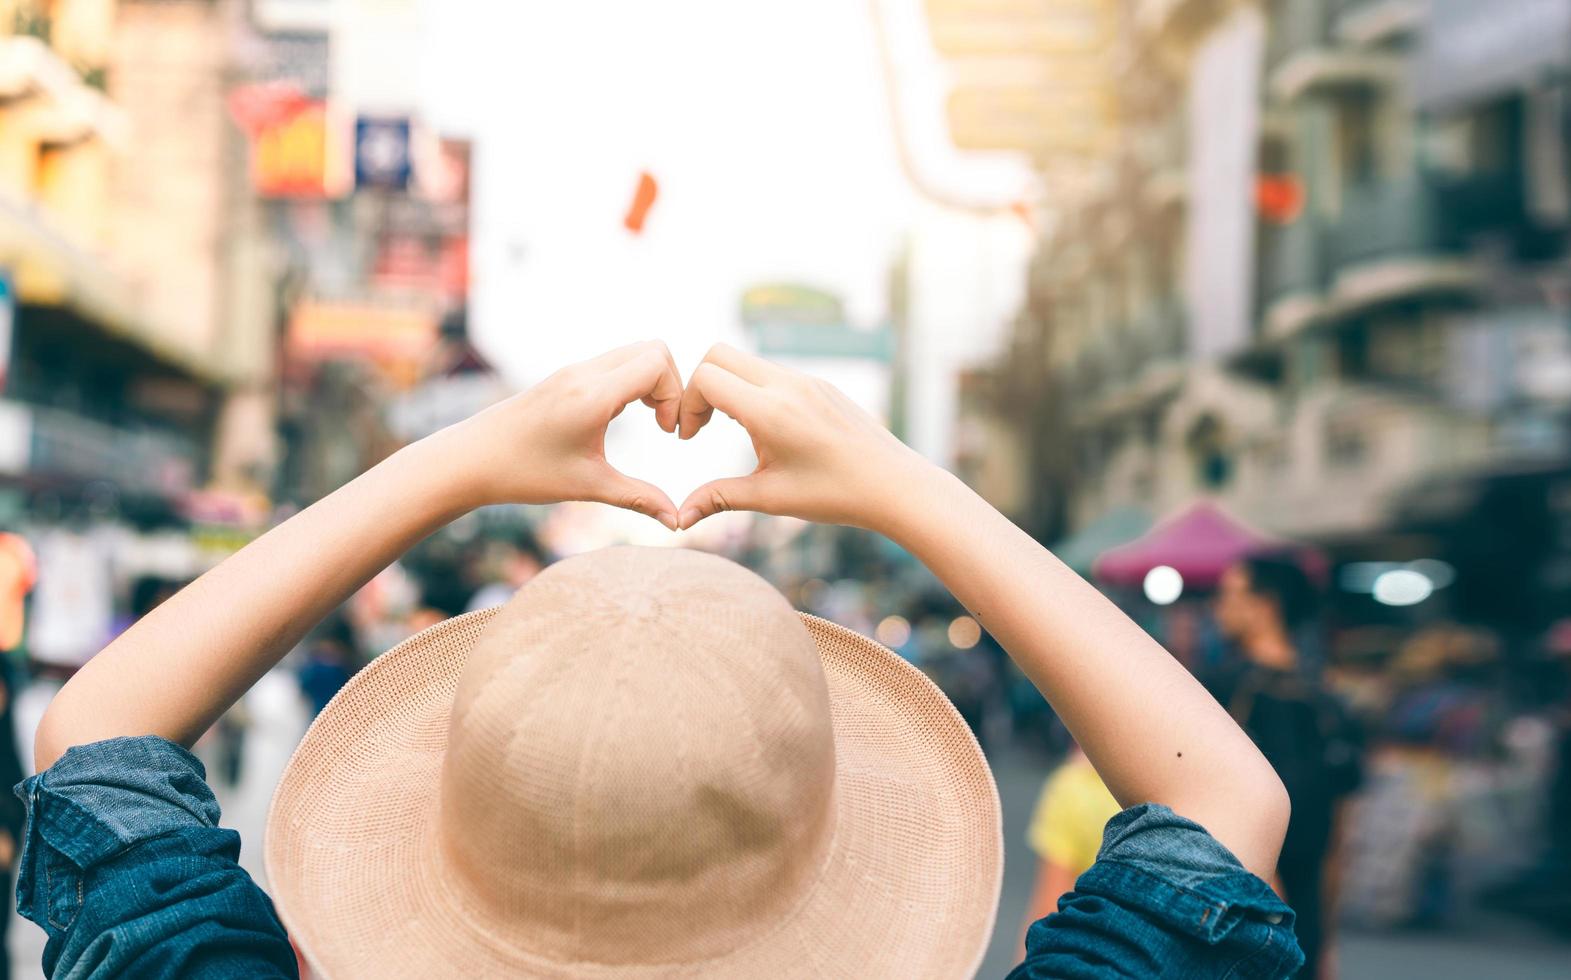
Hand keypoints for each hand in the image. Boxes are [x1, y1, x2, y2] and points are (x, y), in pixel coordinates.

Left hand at [443, 341, 682, 526]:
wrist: (470, 459)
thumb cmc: (524, 473)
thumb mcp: (588, 487)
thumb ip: (639, 498)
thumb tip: (678, 522)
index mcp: (592, 395)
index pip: (657, 363)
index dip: (675, 395)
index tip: (668, 433)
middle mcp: (584, 374)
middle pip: (652, 349)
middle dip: (671, 385)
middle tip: (665, 425)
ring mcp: (573, 371)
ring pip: (633, 353)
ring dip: (651, 383)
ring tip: (650, 421)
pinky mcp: (565, 376)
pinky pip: (613, 363)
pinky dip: (631, 382)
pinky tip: (622, 416)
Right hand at [675, 344, 927, 529]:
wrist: (895, 486)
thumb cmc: (834, 495)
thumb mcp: (770, 498)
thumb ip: (719, 498)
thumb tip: (678, 520)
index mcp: (770, 410)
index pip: (707, 377)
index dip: (687, 404)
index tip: (690, 438)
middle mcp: (787, 385)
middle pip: (720, 354)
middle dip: (700, 386)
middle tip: (702, 426)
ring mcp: (807, 380)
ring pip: (748, 362)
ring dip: (730, 389)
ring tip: (735, 431)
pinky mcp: (821, 385)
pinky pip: (775, 372)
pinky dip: (756, 391)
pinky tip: (767, 431)